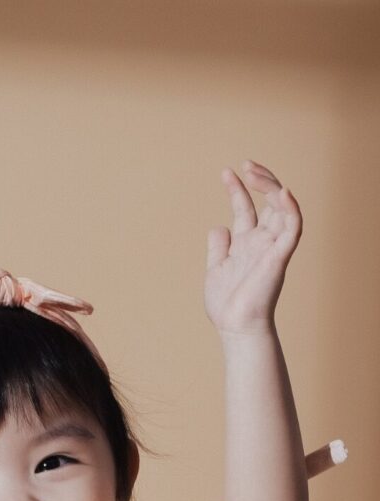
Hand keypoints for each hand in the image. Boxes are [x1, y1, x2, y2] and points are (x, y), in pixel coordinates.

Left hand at [204, 160, 302, 335]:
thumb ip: (219, 247)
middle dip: (260, 180)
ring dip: (271, 186)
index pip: (245, 207)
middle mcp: (262, 242)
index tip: (227, 171)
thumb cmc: (227, 305)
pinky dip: (291, 209)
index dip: (237, 188)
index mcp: (246, 244)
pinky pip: (293, 228)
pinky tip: (282, 192)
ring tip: (254, 172)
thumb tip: (218, 226)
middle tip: (246, 165)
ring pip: (283, 208)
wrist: (235, 326)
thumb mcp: (216, 269)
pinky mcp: (280, 256)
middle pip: (268, 202)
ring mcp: (272, 247)